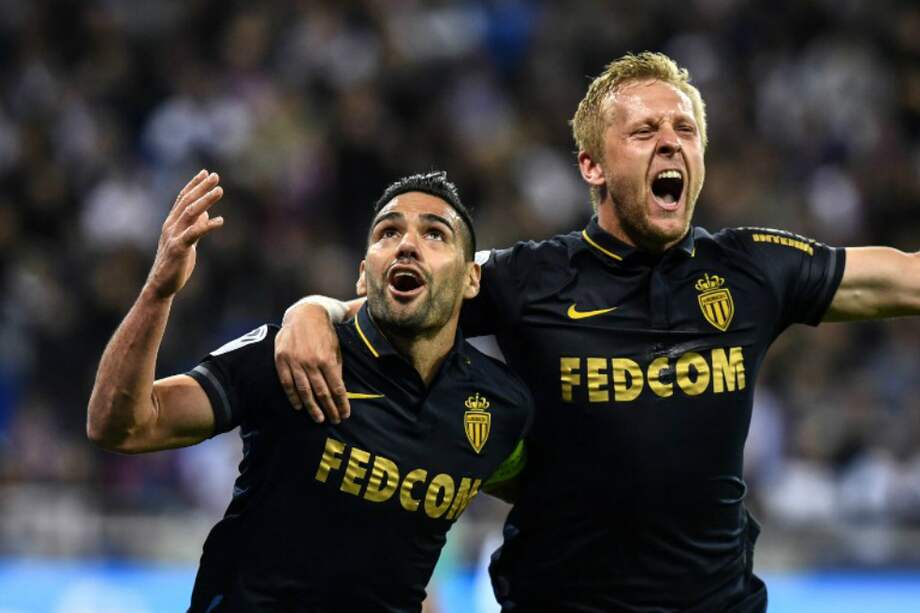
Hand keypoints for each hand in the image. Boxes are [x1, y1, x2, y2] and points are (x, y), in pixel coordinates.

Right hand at [145, 170, 223, 299]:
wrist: (162, 285)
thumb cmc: (175, 263)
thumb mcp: (187, 241)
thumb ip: (195, 226)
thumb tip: (206, 212)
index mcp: (172, 222)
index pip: (182, 198)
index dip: (194, 184)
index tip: (206, 172)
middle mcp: (171, 225)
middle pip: (187, 201)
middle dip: (201, 187)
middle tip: (215, 175)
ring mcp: (174, 236)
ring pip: (190, 213)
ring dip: (205, 200)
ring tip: (219, 190)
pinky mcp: (179, 248)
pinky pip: (194, 234)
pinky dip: (207, 226)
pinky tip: (220, 221)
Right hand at [274, 303, 349, 423]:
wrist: (304, 314)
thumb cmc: (324, 332)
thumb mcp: (336, 347)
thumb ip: (337, 368)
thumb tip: (340, 390)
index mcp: (327, 359)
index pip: (337, 387)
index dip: (341, 403)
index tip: (345, 414)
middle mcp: (311, 362)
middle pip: (322, 392)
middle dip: (329, 409)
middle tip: (335, 420)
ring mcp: (295, 362)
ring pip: (304, 391)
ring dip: (312, 407)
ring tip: (319, 419)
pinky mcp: (282, 360)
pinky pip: (287, 383)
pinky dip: (293, 397)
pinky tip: (299, 406)